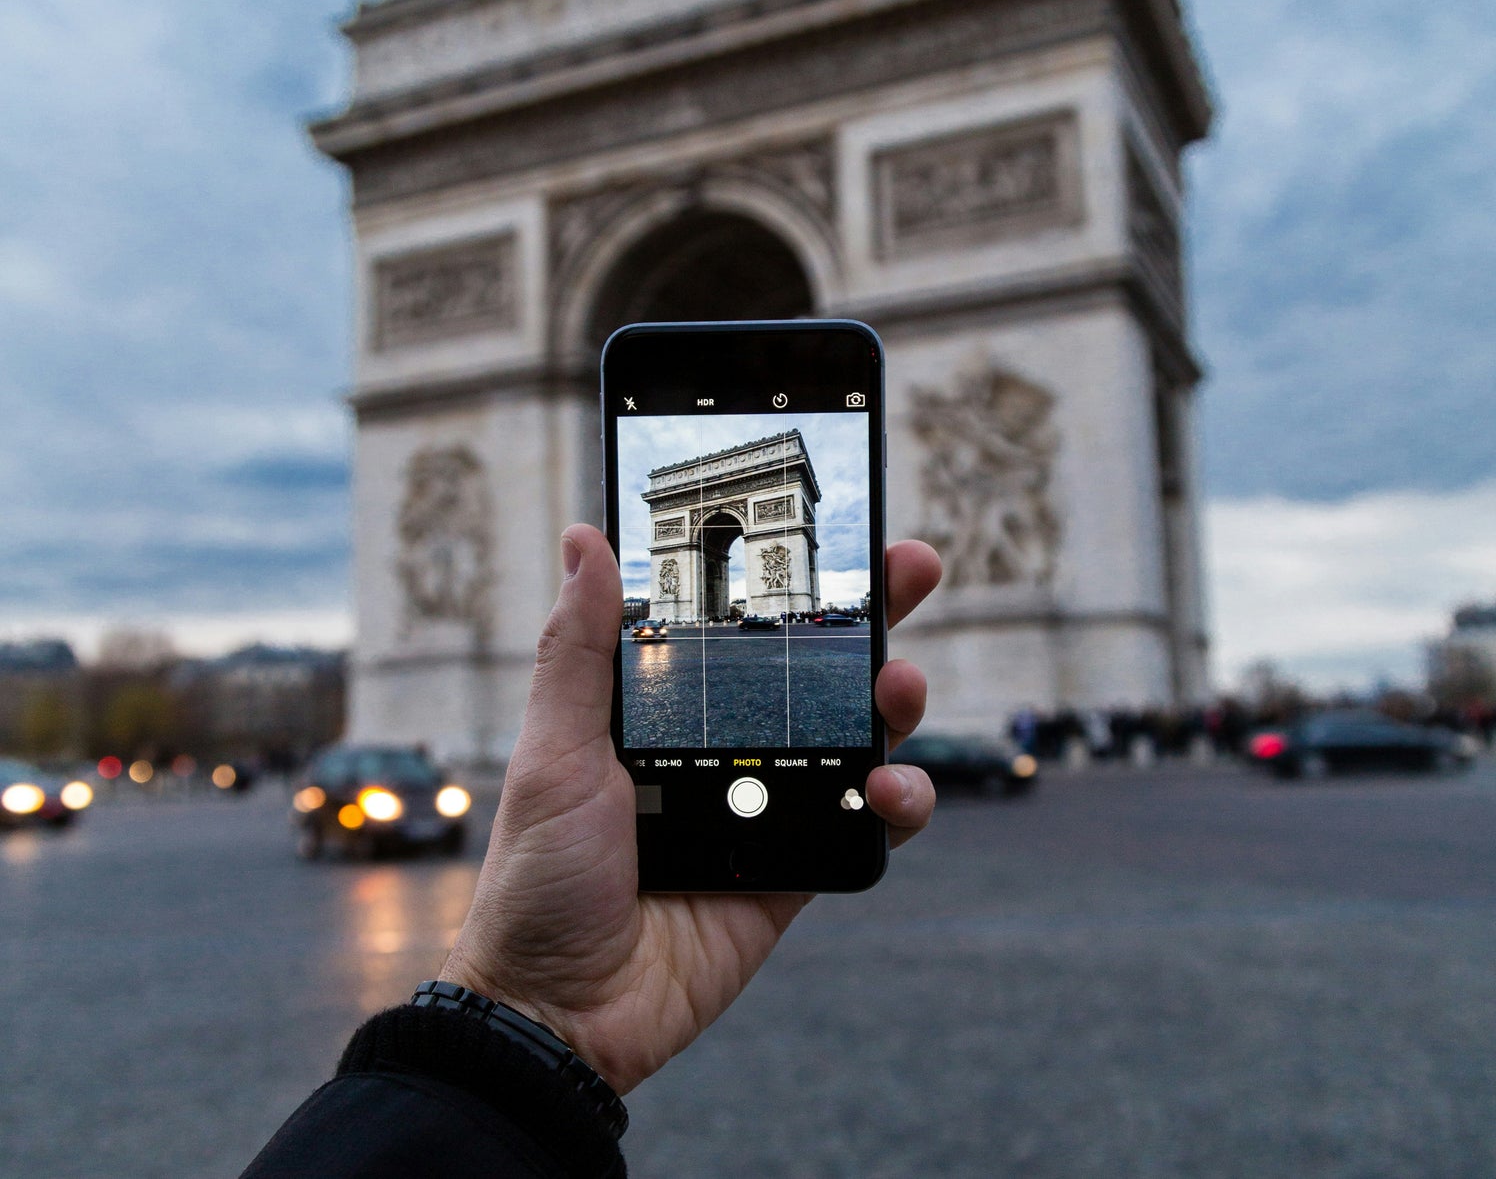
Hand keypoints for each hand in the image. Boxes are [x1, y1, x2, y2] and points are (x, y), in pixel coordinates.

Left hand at [442, 524, 941, 1094]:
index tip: (832, 529)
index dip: (788, 578)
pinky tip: (885, 788)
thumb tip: (584, 539)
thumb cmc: (538, 879)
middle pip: (813, 669)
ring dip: (895, 703)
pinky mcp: (798, 868)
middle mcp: (723, 747)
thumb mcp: (554, 752)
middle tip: (911, 569)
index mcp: (665, 709)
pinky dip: (895, 801)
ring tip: (899, 688)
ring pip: (854, 735)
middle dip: (870, 616)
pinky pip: (865, 822)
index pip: (737, 625)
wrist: (561, 1013)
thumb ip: (577, 650)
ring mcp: (765, 806)